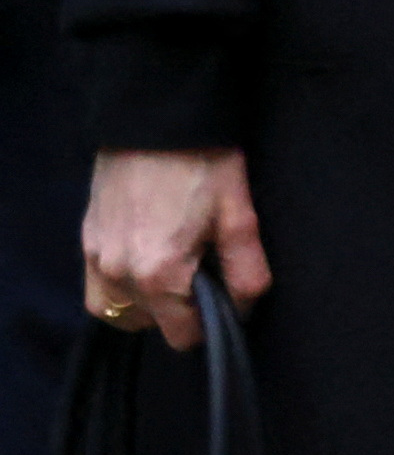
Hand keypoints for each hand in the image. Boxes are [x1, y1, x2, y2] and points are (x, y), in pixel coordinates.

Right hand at [83, 147, 263, 349]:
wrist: (157, 118)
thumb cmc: (204, 163)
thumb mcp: (239, 216)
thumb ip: (245, 271)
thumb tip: (245, 308)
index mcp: (158, 275)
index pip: (183, 335)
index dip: (211, 323)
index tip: (225, 297)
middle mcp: (118, 274)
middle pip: (151, 325)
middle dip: (179, 309)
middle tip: (202, 269)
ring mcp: (95, 258)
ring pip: (120, 311)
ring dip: (147, 302)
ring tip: (176, 266)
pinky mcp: (87, 239)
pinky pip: (99, 288)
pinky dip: (122, 286)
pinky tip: (149, 256)